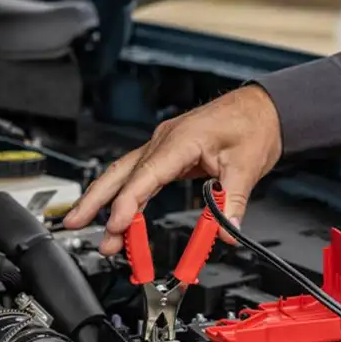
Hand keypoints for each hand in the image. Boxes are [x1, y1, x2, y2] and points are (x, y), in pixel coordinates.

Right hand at [63, 85, 282, 255]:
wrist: (264, 109)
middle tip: (76, 224)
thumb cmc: (254, 125)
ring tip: (100, 232)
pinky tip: (124, 217)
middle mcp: (166, 140)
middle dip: (96, 201)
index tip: (117, 227)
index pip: (146, 175)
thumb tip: (226, 233)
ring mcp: (165, 145)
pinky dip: (131, 197)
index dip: (128, 203)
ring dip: (110, 203)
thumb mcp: (248, 167)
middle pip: (121, 172)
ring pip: (127, 174)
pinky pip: (143, 176)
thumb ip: (233, 203)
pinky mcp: (171, 153)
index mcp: (181, 139)